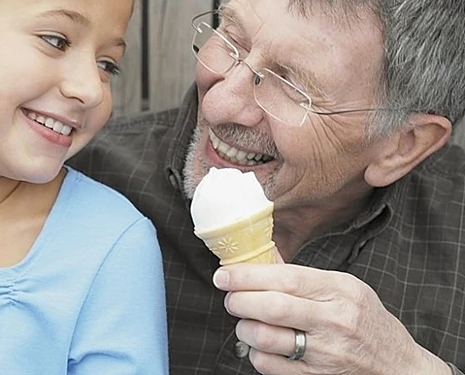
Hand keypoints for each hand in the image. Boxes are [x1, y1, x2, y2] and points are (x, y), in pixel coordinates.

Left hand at [213, 264, 449, 374]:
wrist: (400, 368)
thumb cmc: (367, 322)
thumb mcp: (346, 289)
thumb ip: (305, 277)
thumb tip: (261, 260)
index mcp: (341, 291)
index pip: (286, 278)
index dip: (247, 275)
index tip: (224, 275)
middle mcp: (335, 321)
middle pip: (272, 307)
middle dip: (239, 300)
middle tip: (230, 298)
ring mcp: (326, 353)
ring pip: (266, 338)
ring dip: (244, 328)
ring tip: (245, 321)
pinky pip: (270, 365)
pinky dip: (256, 353)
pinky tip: (262, 345)